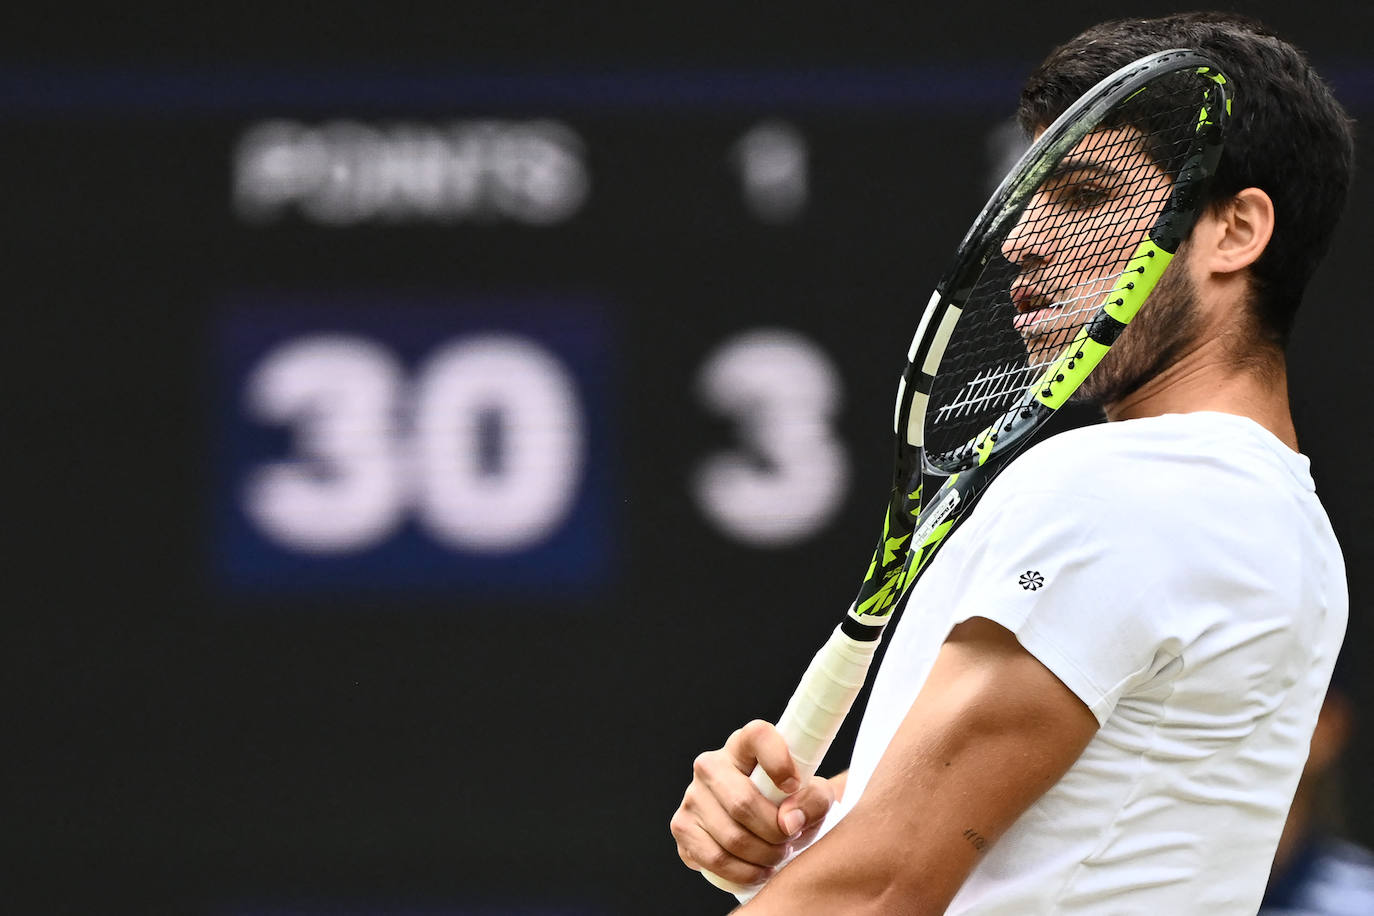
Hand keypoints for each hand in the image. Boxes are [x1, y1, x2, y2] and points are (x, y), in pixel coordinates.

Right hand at [670, 720, 838, 887]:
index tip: (795, 785)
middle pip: (743, 802)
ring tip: (778, 855)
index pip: (757, 736)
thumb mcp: (811, 797)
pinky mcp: (682, 827)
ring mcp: (692, 796)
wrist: (760, 828)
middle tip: (790, 839)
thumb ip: (814, 800)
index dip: (778, 760)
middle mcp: (710, 765)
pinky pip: (715, 859)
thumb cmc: (787, 804)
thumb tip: (789, 821)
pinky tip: (760, 870)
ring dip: (764, 856)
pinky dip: (745, 873)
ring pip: (732, 837)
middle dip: (775, 832)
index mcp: (743, 745)